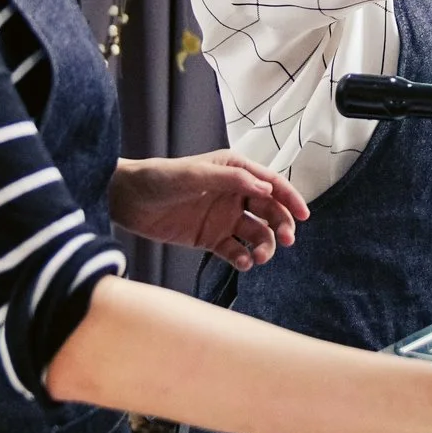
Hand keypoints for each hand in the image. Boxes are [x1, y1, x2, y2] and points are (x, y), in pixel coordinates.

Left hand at [107, 152, 305, 272]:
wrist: (127, 200)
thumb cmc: (159, 178)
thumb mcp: (195, 175)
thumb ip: (232, 180)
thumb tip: (267, 190)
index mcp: (234, 171)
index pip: (271, 184)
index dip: (290, 198)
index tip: (304, 215)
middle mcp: (234, 194)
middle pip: (269, 211)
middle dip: (281, 225)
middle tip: (285, 241)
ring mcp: (223, 218)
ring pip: (256, 234)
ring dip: (264, 246)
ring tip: (258, 257)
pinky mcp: (210, 238)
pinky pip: (235, 250)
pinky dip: (242, 258)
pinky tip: (241, 261)